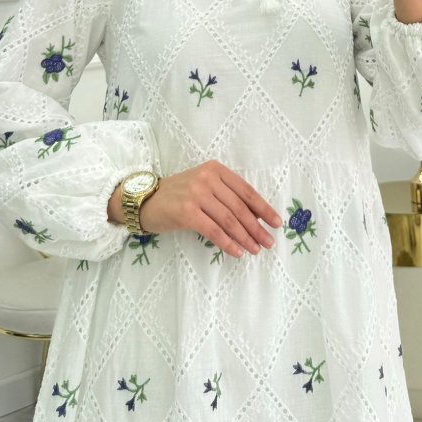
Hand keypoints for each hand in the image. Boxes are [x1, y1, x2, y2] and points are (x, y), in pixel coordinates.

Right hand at [113, 161, 282, 258]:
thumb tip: (256, 218)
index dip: (263, 208)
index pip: (246, 191)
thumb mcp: (205, 187)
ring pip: (229, 220)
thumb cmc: (179, 196)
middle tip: (268, 242)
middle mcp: (207, 178)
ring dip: (245, 237)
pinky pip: (213, 231)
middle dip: (257, 227)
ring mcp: (196, 194)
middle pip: (239, 207)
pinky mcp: (186, 212)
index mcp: (216, 169)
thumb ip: (227, 196)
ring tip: (256, 249)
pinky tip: (237, 252)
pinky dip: (228, 243)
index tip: (276, 223)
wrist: (145, 201)